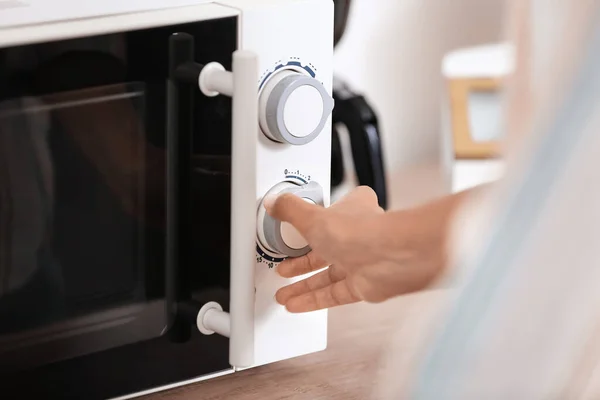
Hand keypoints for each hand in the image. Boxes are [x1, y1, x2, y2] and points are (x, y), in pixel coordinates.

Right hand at [264, 186, 447, 312]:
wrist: (390, 259)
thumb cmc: (360, 231)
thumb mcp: (312, 216)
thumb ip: (290, 210)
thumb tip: (274, 202)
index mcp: (350, 211)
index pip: (331, 213)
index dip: (313, 220)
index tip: (296, 227)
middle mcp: (357, 236)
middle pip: (325, 250)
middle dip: (302, 262)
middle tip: (285, 268)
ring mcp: (360, 262)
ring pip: (327, 276)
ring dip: (304, 285)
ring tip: (283, 293)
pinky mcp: (363, 286)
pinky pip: (333, 295)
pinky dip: (314, 300)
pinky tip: (296, 304)